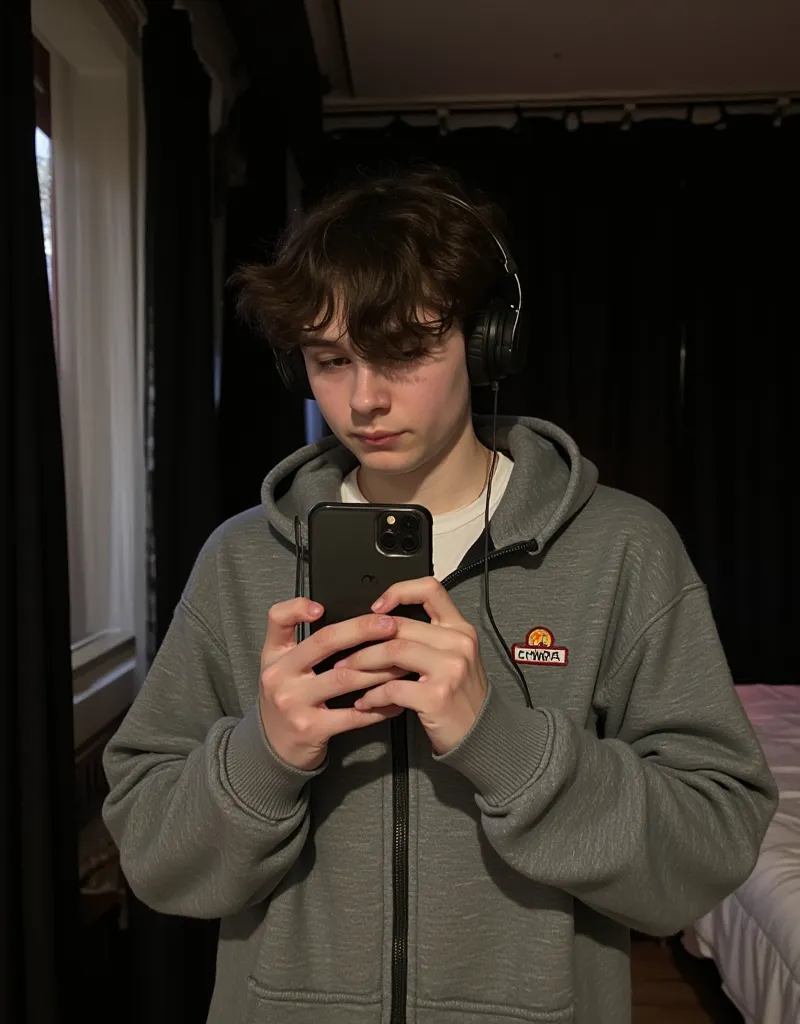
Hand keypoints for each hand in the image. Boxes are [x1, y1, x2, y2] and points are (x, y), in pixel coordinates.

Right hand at [259, 598, 406, 770]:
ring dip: (379, 669)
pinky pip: (353, 715)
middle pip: (324, 642)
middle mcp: (280, 675)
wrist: (274, 748)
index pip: (277, 620)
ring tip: (402, 662)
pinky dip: (378, 706)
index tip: (322, 606)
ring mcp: (294, 703)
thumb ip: (302, 641)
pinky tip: (395, 700)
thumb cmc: (288, 698)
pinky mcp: (311, 728)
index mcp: (275, 655)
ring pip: (345, 678)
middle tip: (390, 625)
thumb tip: (349, 621)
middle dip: (362, 630)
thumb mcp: (282, 666)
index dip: (298, 608)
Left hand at [339, 578, 488, 754]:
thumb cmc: (460, 697)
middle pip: (400, 625)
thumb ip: (427, 638)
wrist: (481, 735)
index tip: (376, 607)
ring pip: (392, 651)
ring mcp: (450, 669)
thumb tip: (382, 626)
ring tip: (347, 672)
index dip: (399, 591)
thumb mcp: (454, 658)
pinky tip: (365, 701)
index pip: (430, 590)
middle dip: (363, 638)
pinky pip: (392, 687)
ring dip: (362, 663)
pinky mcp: (437, 695)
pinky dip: (372, 695)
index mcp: (460, 629)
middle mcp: (458, 643)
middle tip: (344, 652)